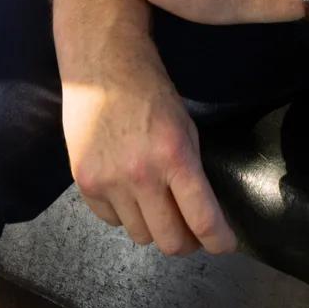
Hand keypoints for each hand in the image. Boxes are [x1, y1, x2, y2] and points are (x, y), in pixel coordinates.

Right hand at [61, 38, 235, 257]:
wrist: (101, 62)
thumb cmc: (150, 89)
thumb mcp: (184, 126)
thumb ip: (191, 172)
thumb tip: (200, 213)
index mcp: (174, 155)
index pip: (202, 220)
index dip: (219, 241)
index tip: (224, 245)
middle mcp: (141, 174)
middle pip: (169, 242)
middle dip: (186, 241)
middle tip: (190, 229)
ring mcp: (108, 181)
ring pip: (140, 236)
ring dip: (153, 225)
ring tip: (154, 200)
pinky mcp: (84, 182)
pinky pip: (111, 221)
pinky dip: (123, 213)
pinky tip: (126, 188)